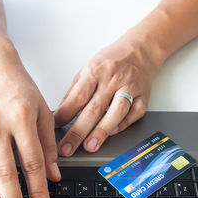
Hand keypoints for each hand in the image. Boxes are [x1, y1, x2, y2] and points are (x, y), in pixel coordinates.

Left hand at [54, 32, 161, 155]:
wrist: (139, 50)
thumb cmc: (110, 61)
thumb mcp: (86, 69)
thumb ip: (74, 92)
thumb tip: (60, 114)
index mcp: (95, 72)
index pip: (77, 97)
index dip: (65, 114)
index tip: (54, 128)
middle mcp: (112, 80)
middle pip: (93, 109)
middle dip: (78, 132)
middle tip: (67, 148)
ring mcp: (129, 88)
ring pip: (116, 113)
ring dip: (101, 132)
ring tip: (90, 146)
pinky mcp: (142, 96)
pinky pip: (134, 114)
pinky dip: (123, 125)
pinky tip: (112, 133)